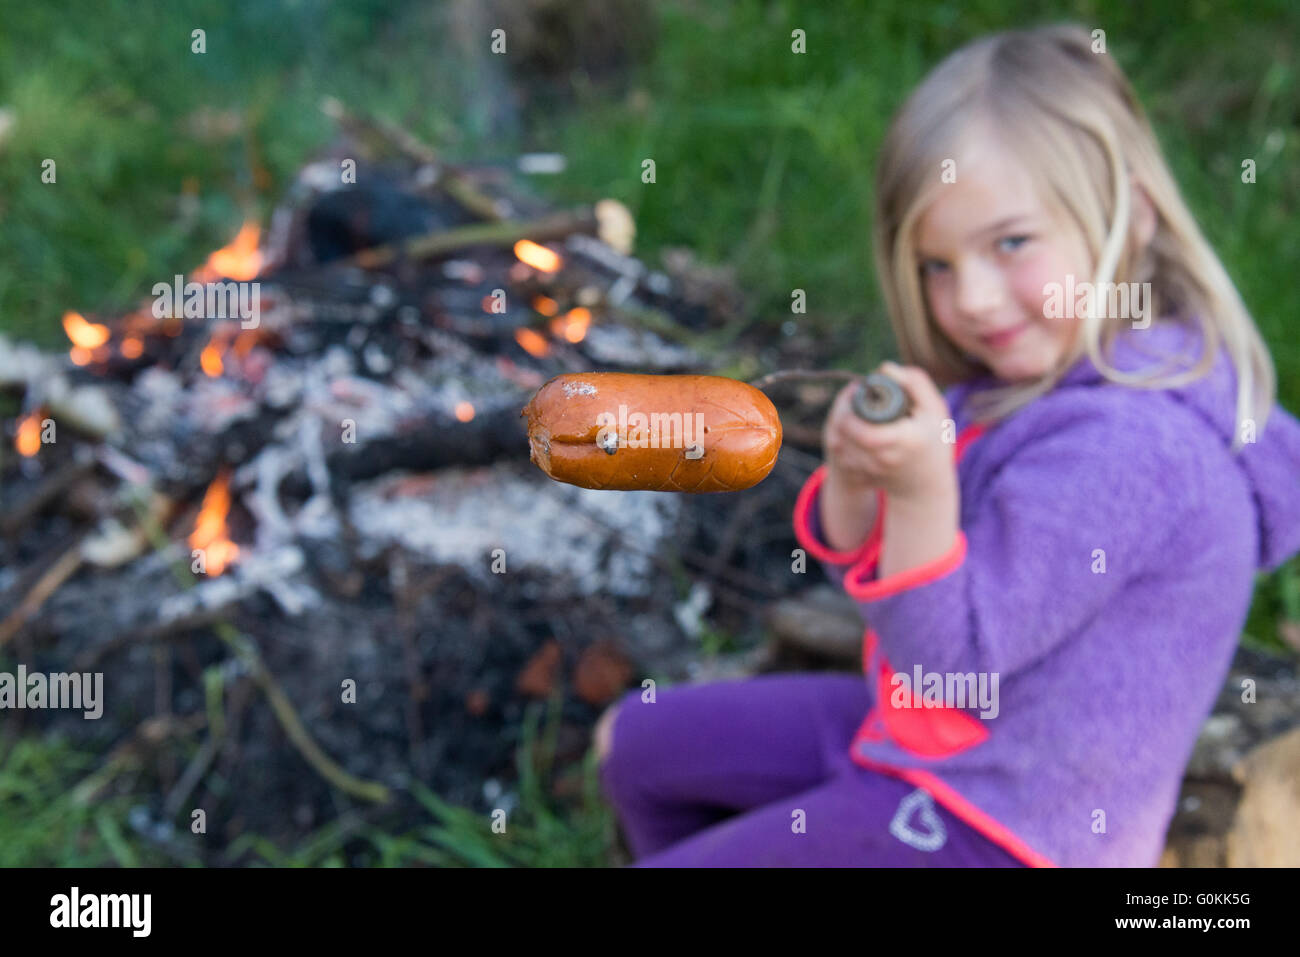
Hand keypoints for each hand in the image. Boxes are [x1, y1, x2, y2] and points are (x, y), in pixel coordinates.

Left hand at [822, 361, 955, 502]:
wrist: (926, 482)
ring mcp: (872, 472)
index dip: (855, 413)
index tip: (859, 397)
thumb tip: (884, 368)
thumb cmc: (934, 439)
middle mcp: (885, 460)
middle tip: (852, 403)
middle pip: (845, 437)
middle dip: (843, 416)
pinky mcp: (861, 478)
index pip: (867, 432)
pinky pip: (840, 457)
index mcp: (905, 440)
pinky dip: (841, 443)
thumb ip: (915, 383)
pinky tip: (852, 435)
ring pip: (838, 447)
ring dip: (840, 428)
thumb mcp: (934, 408)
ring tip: (853, 416)